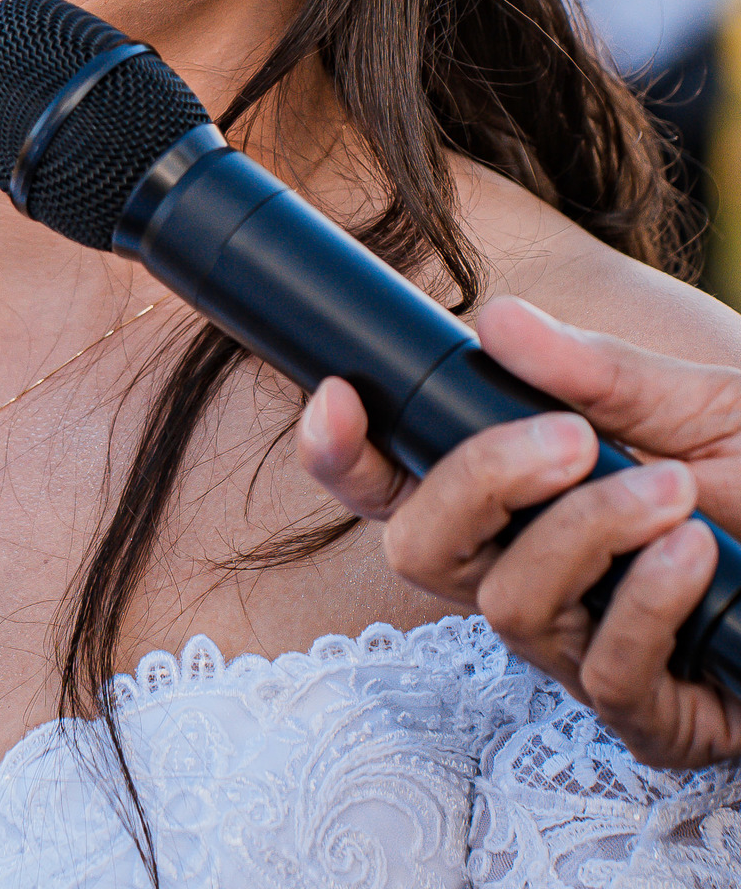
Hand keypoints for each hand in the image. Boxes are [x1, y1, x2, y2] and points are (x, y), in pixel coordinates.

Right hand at [297, 295, 740, 767]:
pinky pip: (606, 670)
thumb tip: (497, 320)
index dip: (342, 453)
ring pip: (508, 605)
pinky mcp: (643, 715)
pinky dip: (646, 599)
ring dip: (588, 533)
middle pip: (419, 550)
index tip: (338, 396)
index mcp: (514, 500)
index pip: (394, 486)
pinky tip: (696, 553)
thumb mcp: (690, 405)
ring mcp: (576, 650)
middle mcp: (522, 574)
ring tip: (673, 492)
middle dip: (476, 482)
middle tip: (570, 440)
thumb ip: (595, 370)